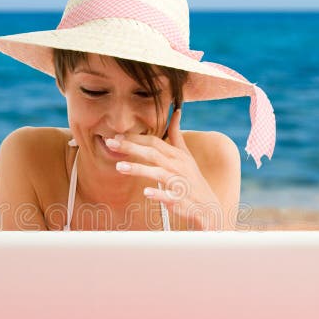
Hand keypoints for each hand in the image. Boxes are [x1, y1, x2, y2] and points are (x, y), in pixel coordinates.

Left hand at [105, 108, 224, 229]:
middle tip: (111, 143)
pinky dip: (158, 194)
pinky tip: (146, 192)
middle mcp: (179, 166)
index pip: (154, 142)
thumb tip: (176, 111)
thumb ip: (177, 135)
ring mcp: (180, 183)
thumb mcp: (186, 155)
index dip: (135, 138)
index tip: (117, 135)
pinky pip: (169, 196)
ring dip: (139, 169)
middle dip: (131, 147)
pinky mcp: (181, 200)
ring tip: (119, 167)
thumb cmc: (192, 179)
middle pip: (153, 153)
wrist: (207, 206)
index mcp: (177, 155)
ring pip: (158, 173)